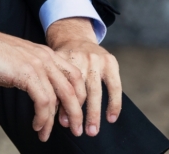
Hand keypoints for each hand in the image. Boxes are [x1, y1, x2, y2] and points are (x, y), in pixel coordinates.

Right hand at [0, 9, 87, 141]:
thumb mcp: (19, 61)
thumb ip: (32, 72)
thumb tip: (39, 93)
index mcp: (46, 53)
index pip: (75, 76)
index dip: (78, 97)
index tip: (72, 114)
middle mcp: (46, 57)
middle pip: (73, 88)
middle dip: (76, 113)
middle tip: (75, 130)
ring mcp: (37, 64)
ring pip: (60, 97)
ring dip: (55, 121)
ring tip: (47, 133)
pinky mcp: (26, 73)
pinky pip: (43, 101)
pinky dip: (42, 117)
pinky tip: (36, 124)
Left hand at [45, 17, 121, 136]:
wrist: (74, 35)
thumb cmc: (61, 59)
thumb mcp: (53, 65)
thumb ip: (54, 86)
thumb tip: (55, 117)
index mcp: (62, 59)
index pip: (63, 88)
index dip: (63, 107)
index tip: (62, 124)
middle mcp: (79, 59)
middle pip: (78, 91)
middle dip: (78, 114)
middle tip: (78, 132)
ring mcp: (96, 59)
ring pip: (95, 91)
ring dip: (94, 113)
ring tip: (92, 131)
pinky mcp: (111, 61)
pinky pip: (115, 86)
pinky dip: (114, 104)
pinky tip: (111, 118)